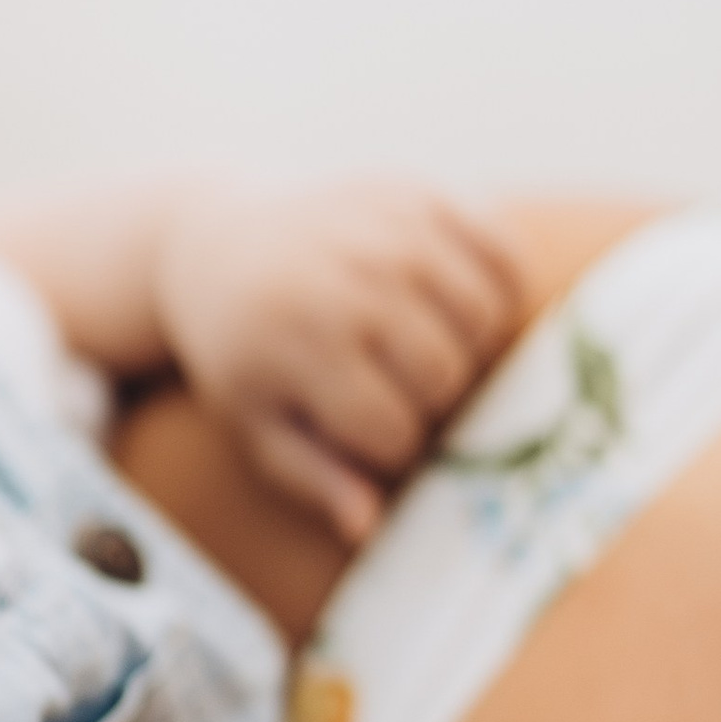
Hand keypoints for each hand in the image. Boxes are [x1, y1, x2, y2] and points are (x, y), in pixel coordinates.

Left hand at [149, 175, 522, 544]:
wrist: (216, 242)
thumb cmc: (241, 350)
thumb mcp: (254, 422)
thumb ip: (312, 477)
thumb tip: (368, 527)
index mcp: (303, 343)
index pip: (395, 433)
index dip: (386, 448)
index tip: (357, 431)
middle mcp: (351, 279)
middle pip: (446, 378)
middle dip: (426, 401)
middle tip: (390, 388)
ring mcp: (389, 228)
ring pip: (484, 322)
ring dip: (465, 349)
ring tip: (418, 347)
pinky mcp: (420, 194)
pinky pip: (504, 255)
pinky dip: (500, 289)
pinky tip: (459, 305)